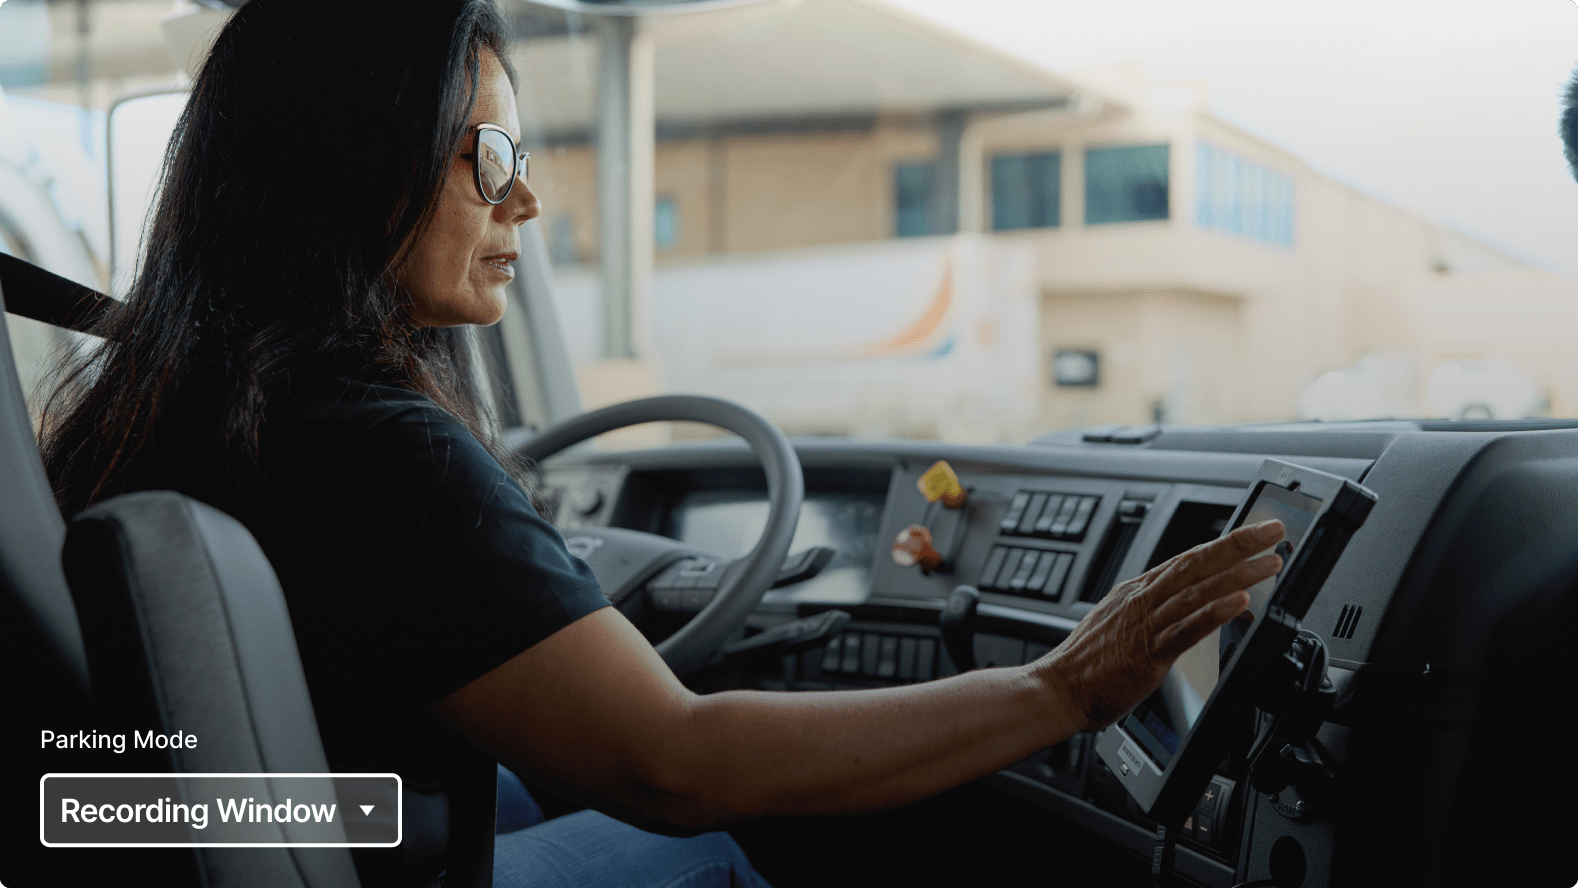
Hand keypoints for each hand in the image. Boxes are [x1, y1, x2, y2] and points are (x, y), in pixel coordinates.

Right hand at [1035, 519, 1285, 731]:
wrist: (1058, 689)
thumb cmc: (1086, 664)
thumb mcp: (1119, 623)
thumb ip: (1149, 611)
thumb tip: (1178, 604)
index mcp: (1137, 592)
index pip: (1187, 559)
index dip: (1223, 544)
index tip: (1252, 533)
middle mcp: (1143, 601)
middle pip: (1196, 563)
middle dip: (1238, 544)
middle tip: (1272, 530)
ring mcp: (1146, 625)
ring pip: (1197, 591)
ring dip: (1238, 575)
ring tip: (1270, 564)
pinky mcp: (1148, 654)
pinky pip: (1186, 630)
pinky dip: (1214, 613)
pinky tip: (1238, 604)